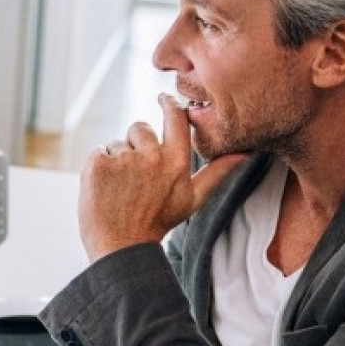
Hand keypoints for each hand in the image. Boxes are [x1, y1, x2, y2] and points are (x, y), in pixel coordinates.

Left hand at [78, 94, 248, 260]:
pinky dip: (98, 169)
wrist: (121, 247)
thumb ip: (217, 172)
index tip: (163, 98)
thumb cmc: (157, 223)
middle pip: (139, 128)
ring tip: (121, 190)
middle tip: (136, 180)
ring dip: (117, 161)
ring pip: (117, 143)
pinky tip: (105, 190)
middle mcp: (151, 156)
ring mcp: (123, 159)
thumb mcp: (193, 199)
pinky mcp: (97, 164)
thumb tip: (246, 153)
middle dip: (135, 146)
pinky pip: (98, 153)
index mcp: (177, 162)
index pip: (175, 117)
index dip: (168, 104)